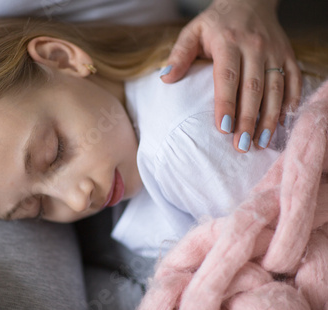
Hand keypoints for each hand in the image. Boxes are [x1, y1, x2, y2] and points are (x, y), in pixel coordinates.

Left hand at [161, 0, 300, 151]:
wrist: (249, 0)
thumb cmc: (216, 22)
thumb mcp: (193, 31)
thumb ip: (180, 54)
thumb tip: (165, 79)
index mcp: (228, 42)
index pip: (227, 77)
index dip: (226, 104)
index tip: (223, 129)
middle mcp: (254, 47)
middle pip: (253, 88)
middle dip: (248, 119)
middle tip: (241, 146)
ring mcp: (274, 52)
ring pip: (275, 88)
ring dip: (269, 118)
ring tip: (261, 142)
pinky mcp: (288, 55)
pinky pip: (293, 80)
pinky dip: (290, 102)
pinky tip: (283, 122)